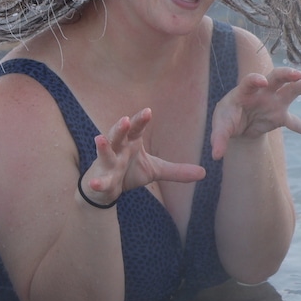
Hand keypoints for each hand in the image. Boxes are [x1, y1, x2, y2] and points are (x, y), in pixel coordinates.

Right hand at [80, 108, 205, 204]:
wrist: (106, 190)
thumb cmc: (129, 172)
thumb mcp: (155, 170)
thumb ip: (176, 170)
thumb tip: (204, 172)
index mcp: (131, 142)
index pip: (136, 128)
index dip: (140, 120)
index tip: (148, 111)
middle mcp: (117, 149)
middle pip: (118, 135)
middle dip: (120, 128)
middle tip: (125, 120)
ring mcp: (107, 164)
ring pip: (104, 153)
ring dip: (103, 147)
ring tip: (100, 139)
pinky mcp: (100, 180)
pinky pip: (100, 181)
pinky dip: (98, 182)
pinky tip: (96, 183)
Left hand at [210, 68, 300, 158]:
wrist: (236, 125)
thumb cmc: (227, 119)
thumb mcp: (220, 128)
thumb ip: (218, 139)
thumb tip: (216, 155)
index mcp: (244, 91)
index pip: (250, 81)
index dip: (255, 79)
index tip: (261, 81)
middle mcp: (262, 92)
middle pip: (276, 77)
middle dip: (286, 74)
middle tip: (298, 74)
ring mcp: (274, 103)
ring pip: (291, 91)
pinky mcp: (280, 117)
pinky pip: (295, 123)